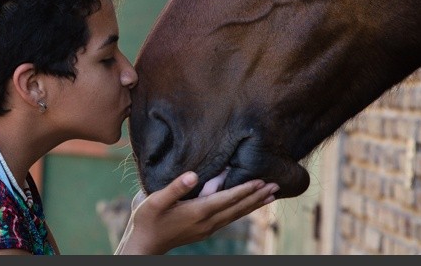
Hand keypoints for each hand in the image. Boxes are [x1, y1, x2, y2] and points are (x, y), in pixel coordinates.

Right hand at [114, 171, 278, 254]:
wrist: (144, 245)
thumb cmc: (147, 220)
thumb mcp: (155, 201)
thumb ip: (175, 188)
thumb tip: (193, 175)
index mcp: (197, 212)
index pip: (227, 199)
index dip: (245, 189)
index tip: (262, 181)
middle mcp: (207, 222)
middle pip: (237, 208)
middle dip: (257, 197)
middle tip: (276, 187)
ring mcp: (207, 228)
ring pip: (236, 215)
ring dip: (254, 205)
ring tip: (270, 197)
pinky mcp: (204, 230)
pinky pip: (229, 219)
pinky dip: (242, 211)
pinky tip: (246, 207)